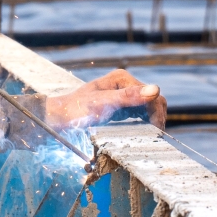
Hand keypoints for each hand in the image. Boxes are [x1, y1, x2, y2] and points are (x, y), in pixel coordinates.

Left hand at [43, 69, 164, 130]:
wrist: (59, 119)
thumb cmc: (77, 110)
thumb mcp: (103, 104)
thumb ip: (128, 97)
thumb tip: (155, 90)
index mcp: (122, 78)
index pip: (152, 94)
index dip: (157, 113)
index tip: (157, 132)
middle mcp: (125, 84)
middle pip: (153, 100)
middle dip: (157, 117)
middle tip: (157, 136)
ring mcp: (123, 95)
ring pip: (148, 108)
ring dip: (153, 121)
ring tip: (153, 137)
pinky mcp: (121, 107)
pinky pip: (139, 114)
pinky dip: (145, 123)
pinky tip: (144, 134)